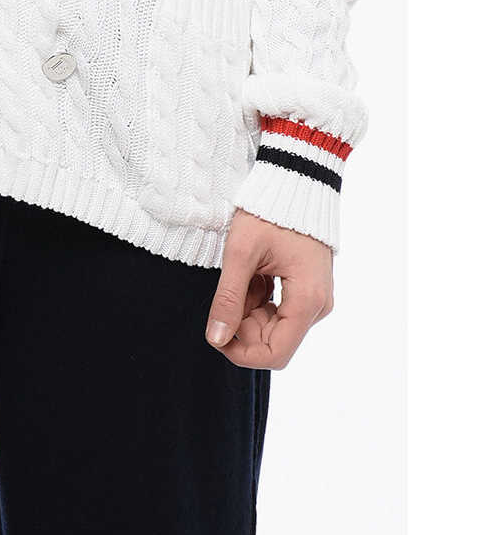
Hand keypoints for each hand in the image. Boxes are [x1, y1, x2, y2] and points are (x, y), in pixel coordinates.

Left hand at [205, 208, 333, 368]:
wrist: (296, 179)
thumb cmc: (269, 211)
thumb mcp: (241, 252)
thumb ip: (228, 298)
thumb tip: (216, 339)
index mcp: (307, 300)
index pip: (276, 354)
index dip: (241, 353)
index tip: (216, 334)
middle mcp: (318, 305)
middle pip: (274, 341)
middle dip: (243, 327)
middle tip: (226, 292)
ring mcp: (315, 298)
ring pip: (274, 326)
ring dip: (248, 311)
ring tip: (240, 275)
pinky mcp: (307, 289)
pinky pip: (279, 309)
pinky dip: (257, 299)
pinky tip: (251, 273)